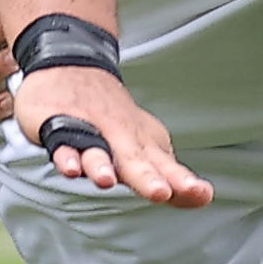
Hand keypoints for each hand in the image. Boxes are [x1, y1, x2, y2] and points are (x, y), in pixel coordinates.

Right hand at [0, 0, 210, 204]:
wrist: (72, 64)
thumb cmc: (114, 118)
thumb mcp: (145, 145)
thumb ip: (169, 176)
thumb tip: (203, 198)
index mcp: (142, 144)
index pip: (165, 166)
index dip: (181, 181)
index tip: (200, 193)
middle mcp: (119, 138)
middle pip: (134, 161)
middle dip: (147, 178)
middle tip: (160, 193)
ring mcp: (88, 131)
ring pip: (96, 151)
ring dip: (102, 166)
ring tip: (108, 182)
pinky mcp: (58, 127)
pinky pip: (62, 144)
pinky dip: (66, 155)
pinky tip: (70, 168)